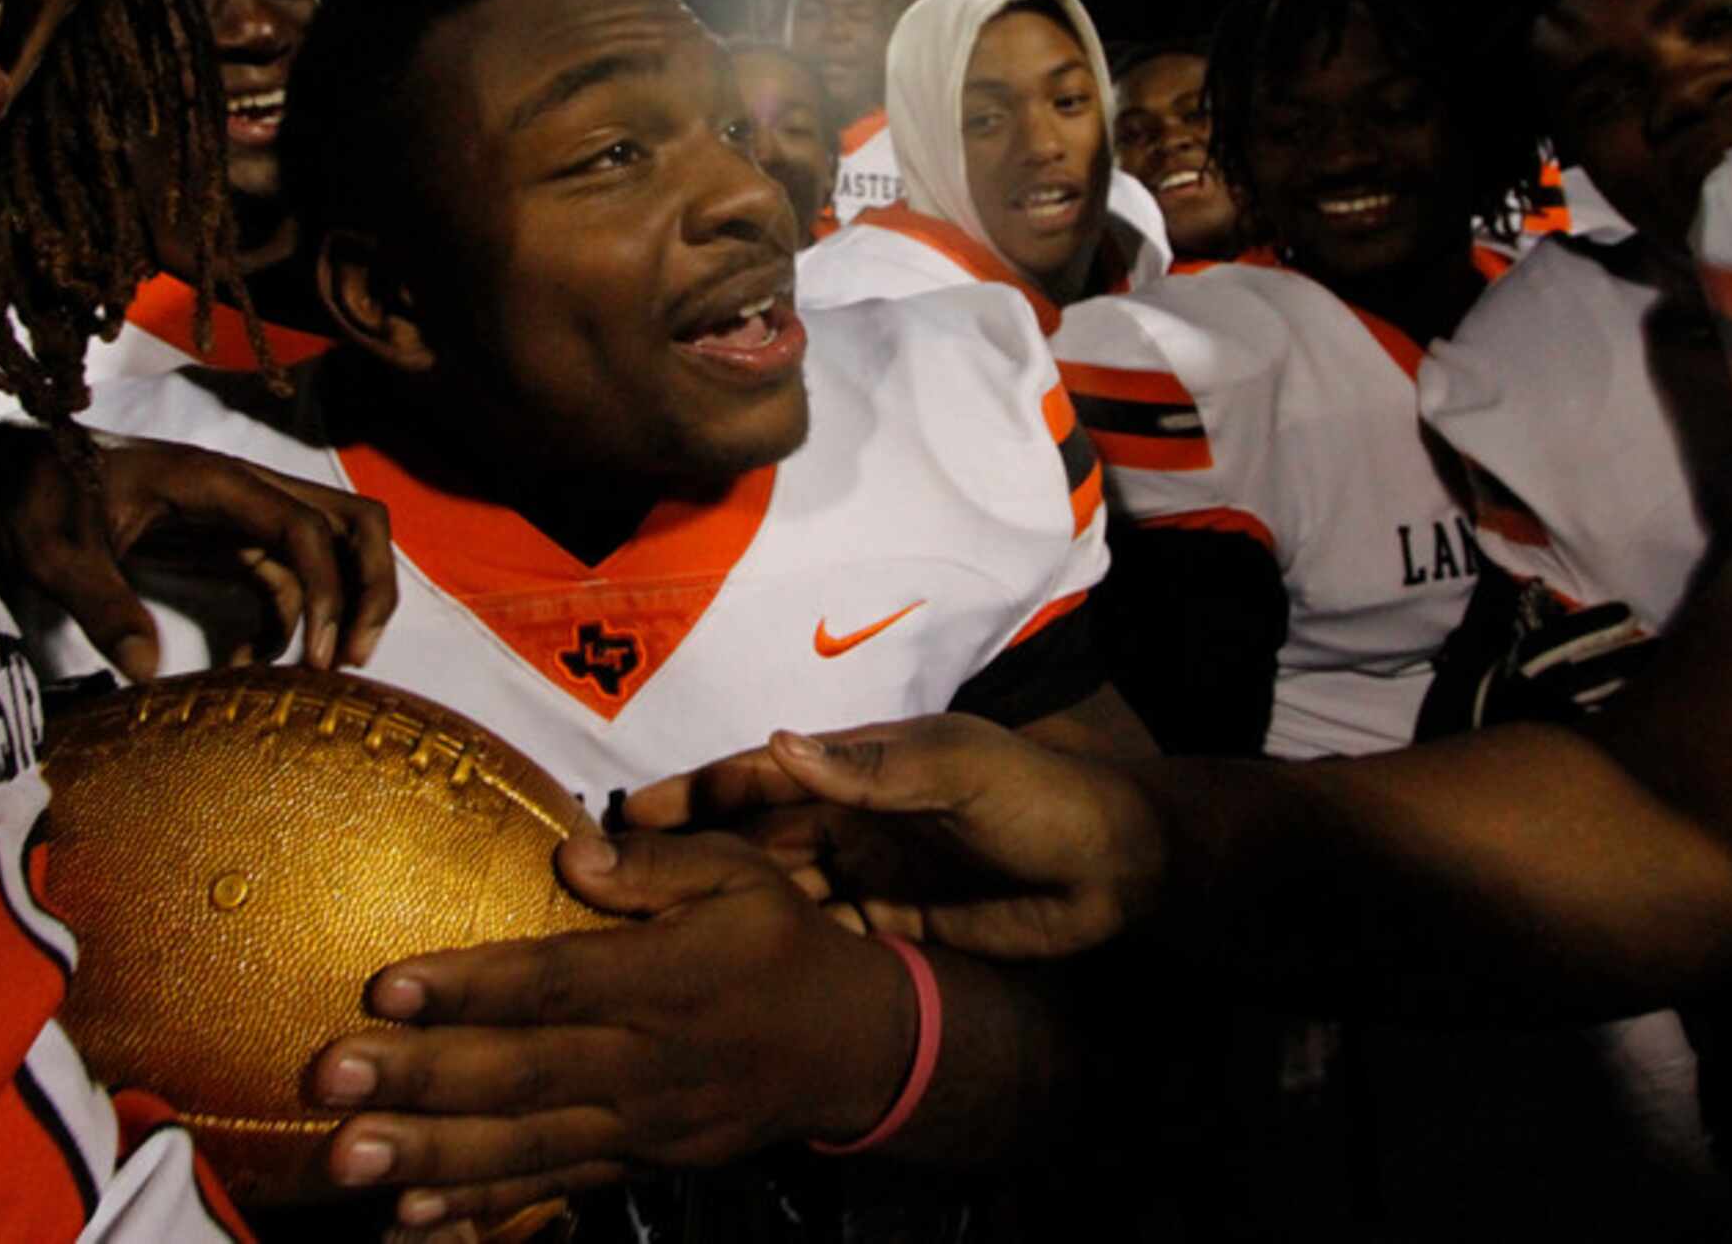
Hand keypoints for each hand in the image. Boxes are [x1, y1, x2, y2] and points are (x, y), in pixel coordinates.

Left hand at [0, 426, 394, 679]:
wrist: (2, 479)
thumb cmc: (31, 499)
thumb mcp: (54, 552)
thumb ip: (101, 604)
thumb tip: (150, 672)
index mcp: (213, 482)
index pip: (305, 526)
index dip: (328, 589)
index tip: (317, 657)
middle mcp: (242, 494)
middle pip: (350, 523)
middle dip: (369, 588)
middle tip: (350, 658)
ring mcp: (238, 519)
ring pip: (328, 552)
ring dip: (338, 609)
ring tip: (319, 673)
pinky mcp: (223, 546)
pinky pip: (281, 584)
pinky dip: (283, 628)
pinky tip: (245, 673)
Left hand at [310, 832, 915, 1228]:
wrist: (855, 1051)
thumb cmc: (786, 944)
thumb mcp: (747, 874)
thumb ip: (658, 865)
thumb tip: (572, 853)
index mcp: (669, 979)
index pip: (555, 982)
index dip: (470, 988)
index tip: (387, 986)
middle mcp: (646, 1061)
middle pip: (520, 1074)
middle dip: (419, 1080)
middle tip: (328, 1079)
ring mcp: (639, 1126)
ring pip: (523, 1146)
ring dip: (429, 1156)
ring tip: (346, 1161)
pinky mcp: (638, 1164)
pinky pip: (552, 1189)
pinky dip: (482, 1212)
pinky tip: (411, 1220)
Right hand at [623, 714, 1166, 961]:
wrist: (1117, 869)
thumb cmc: (1040, 800)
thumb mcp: (959, 771)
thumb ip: (871, 768)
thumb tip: (779, 745)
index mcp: (861, 770)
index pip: (762, 778)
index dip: (698, 794)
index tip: (628, 817)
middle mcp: (852, 820)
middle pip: (753, 842)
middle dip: (690, 861)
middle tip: (615, 895)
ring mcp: (869, 874)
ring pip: (777, 895)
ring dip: (723, 913)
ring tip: (654, 947)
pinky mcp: (893, 927)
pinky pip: (822, 940)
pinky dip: (780, 956)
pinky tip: (736, 985)